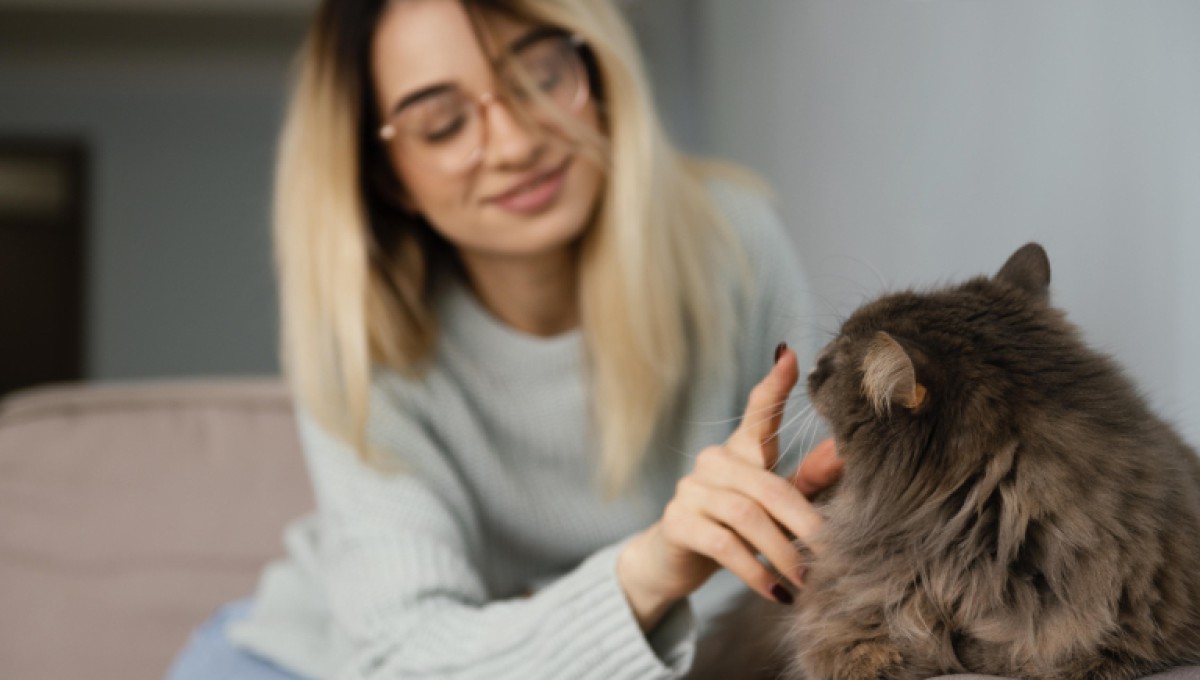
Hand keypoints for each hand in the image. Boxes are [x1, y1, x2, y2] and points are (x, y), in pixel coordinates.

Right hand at [617, 346, 843, 630]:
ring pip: (747, 515)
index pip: (756, 413)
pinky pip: (724, 544)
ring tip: (808, 580)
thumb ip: (806, 480)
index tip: (790, 355)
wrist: (672, 563)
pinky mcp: (678, 522)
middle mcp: (713, 462)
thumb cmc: (733, 529)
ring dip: (783, 552)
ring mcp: (691, 490)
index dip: (772, 384)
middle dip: (805, 522)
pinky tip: (775, 591)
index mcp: (740, 452)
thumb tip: (844, 451)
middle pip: (768, 485)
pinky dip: (754, 570)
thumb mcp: (772, 506)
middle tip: (833, 554)